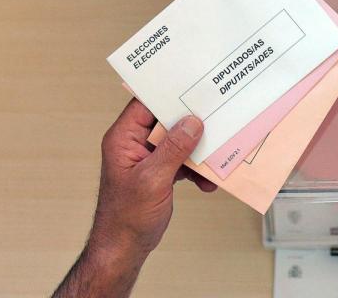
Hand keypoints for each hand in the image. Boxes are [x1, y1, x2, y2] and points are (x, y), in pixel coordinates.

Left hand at [90, 99, 215, 255]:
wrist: (124, 248)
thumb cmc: (126, 217)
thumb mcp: (152, 180)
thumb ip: (173, 149)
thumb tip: (191, 123)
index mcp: (123, 138)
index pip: (145, 104)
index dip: (168, 95)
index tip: (193, 88)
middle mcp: (135, 143)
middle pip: (166, 121)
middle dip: (191, 123)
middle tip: (214, 118)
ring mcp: (148, 158)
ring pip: (178, 141)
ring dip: (197, 151)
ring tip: (213, 158)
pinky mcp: (160, 171)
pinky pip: (182, 160)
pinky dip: (196, 169)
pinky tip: (207, 182)